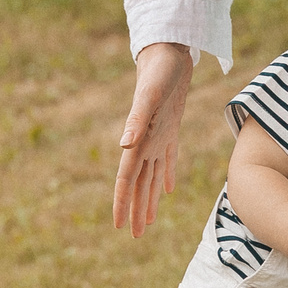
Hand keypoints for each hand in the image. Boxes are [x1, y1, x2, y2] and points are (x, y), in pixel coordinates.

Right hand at [113, 42, 193, 236]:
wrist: (168, 51)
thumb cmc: (159, 71)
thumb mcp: (150, 95)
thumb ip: (136, 120)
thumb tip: (124, 146)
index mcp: (137, 139)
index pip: (126, 178)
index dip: (121, 203)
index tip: (118, 226)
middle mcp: (145, 141)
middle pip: (138, 183)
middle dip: (136, 210)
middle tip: (135, 236)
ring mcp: (157, 136)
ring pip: (151, 176)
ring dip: (149, 198)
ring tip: (148, 221)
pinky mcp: (170, 128)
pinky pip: (167, 159)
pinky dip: (166, 175)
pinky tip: (167, 189)